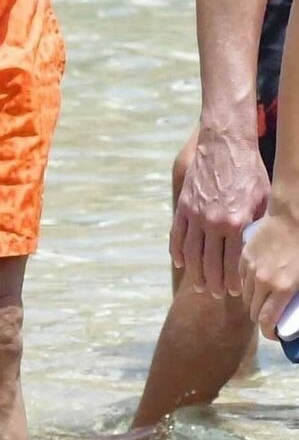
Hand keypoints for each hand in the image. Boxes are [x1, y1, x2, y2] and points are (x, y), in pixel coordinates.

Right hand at [170, 129, 268, 296]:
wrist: (224, 145)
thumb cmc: (249, 171)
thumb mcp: (263, 199)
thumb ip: (257, 225)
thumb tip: (257, 250)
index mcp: (236, 222)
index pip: (232, 263)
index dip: (232, 282)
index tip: (234, 293)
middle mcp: (213, 222)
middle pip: (209, 264)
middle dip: (213, 284)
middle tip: (215, 294)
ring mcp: (194, 215)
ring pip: (191, 254)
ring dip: (195, 274)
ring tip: (199, 285)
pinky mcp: (183, 207)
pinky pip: (177, 236)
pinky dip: (177, 253)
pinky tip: (181, 264)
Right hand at [239, 203, 298, 336]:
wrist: (295, 215)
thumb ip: (297, 295)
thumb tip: (294, 308)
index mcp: (282, 289)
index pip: (266, 321)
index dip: (269, 332)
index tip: (273, 333)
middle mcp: (262, 282)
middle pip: (253, 310)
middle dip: (261, 316)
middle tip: (270, 314)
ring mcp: (250, 268)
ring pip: (244, 294)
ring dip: (252, 299)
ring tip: (261, 295)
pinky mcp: (244, 255)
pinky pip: (241, 276)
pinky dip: (247, 282)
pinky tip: (256, 278)